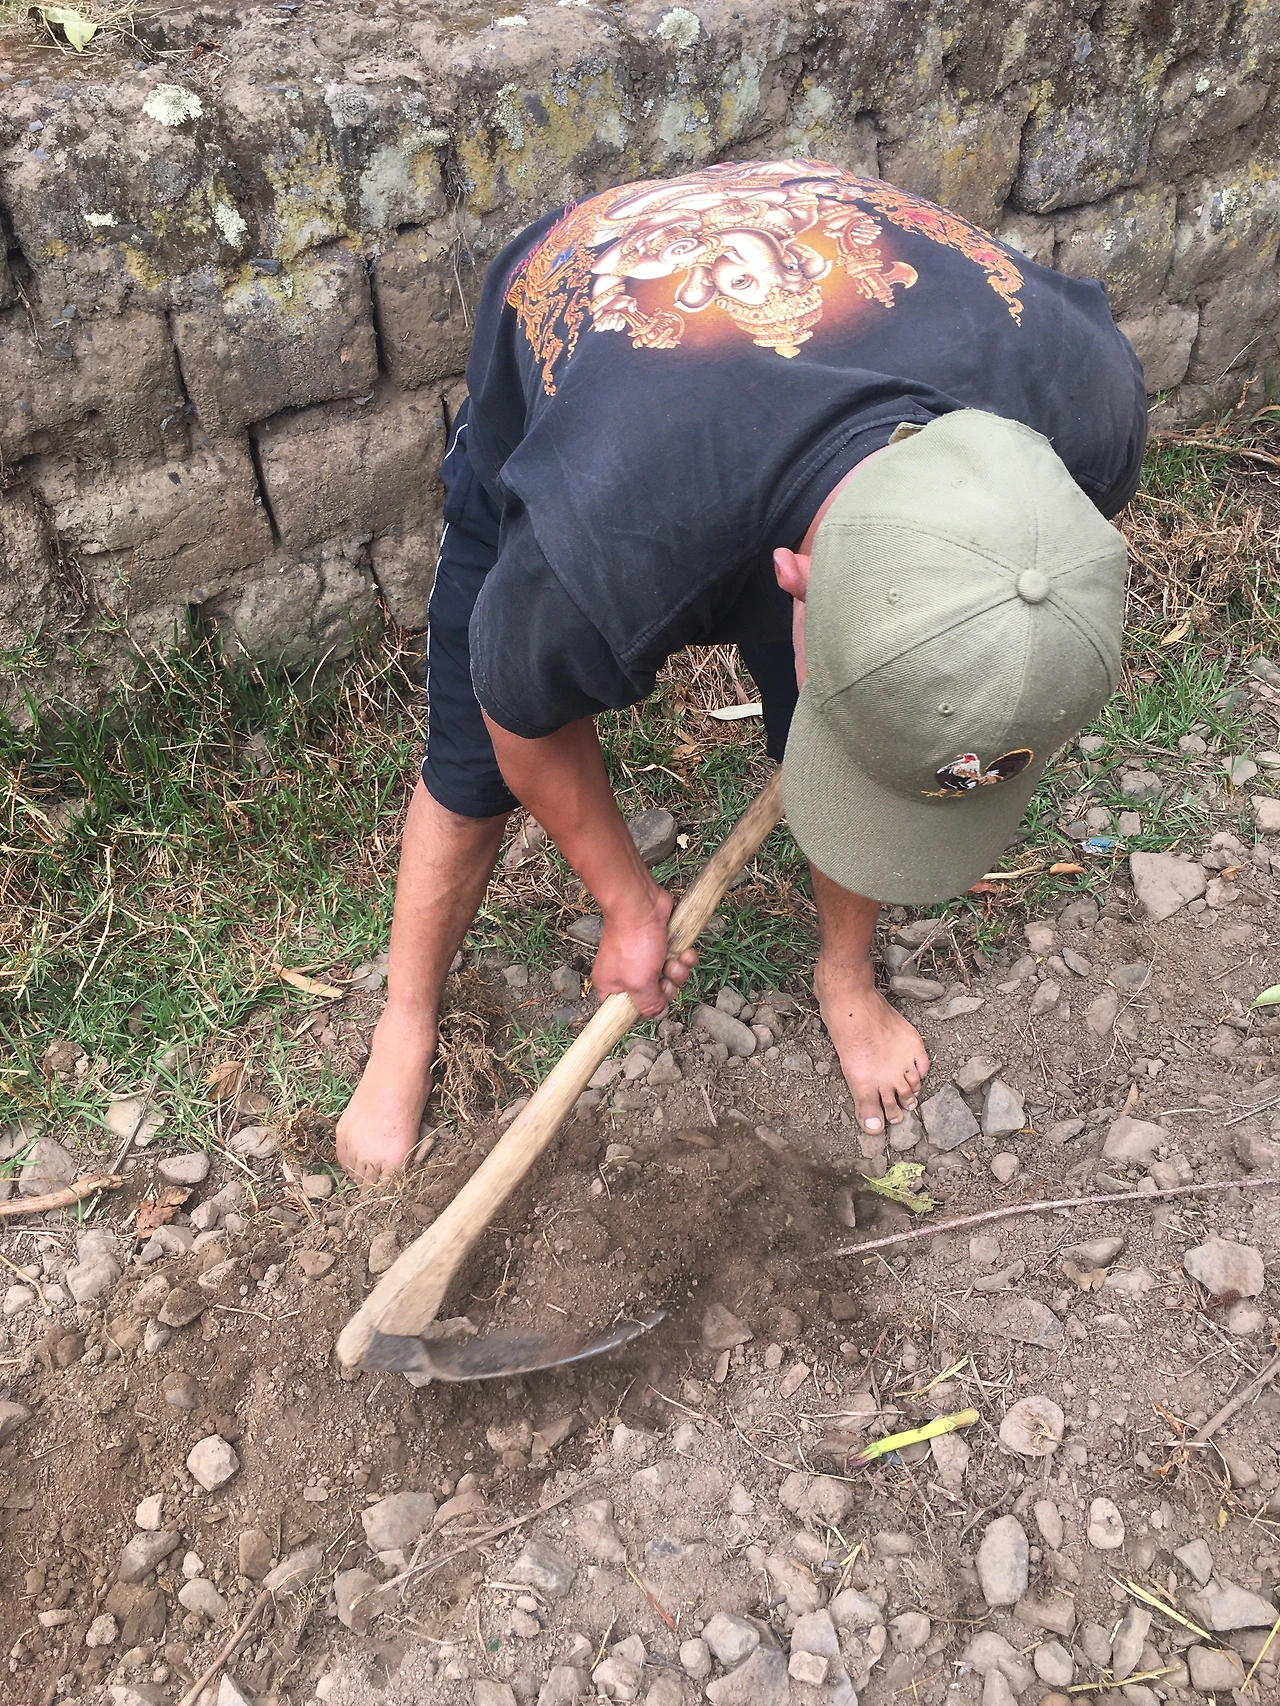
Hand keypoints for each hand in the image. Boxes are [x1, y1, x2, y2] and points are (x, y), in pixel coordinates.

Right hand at [592, 888, 697, 1016]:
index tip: (654, 1004)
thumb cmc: (632, 941)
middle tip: (665, 978)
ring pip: (670, 978)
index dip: (644, 1010)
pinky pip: (678, 961)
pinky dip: (684, 958)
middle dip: (667, 988)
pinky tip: (684, 951)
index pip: (627, 1010)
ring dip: (678, 972)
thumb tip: (657, 1014)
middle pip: (654, 995)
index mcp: (612, 985)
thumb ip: (648, 1005)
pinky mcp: (661, 945)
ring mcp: (645, 959)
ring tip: (673, 961)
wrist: (641, 904)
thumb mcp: (639, 984)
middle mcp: (628, 973)